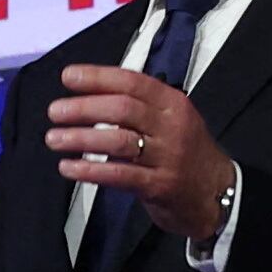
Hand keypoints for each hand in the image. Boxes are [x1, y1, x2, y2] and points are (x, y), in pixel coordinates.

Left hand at [47, 64, 237, 247]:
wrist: (217, 195)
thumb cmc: (185, 154)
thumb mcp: (172, 121)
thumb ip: (140, 107)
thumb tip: (90, 95)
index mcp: (173, 103)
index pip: (132, 82)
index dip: (98, 77)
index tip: (69, 76)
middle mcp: (172, 126)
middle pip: (122, 109)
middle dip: (84, 108)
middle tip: (55, 111)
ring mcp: (167, 157)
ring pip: (118, 141)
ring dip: (81, 138)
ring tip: (54, 139)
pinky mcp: (159, 186)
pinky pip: (119, 175)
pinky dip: (90, 171)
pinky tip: (68, 168)